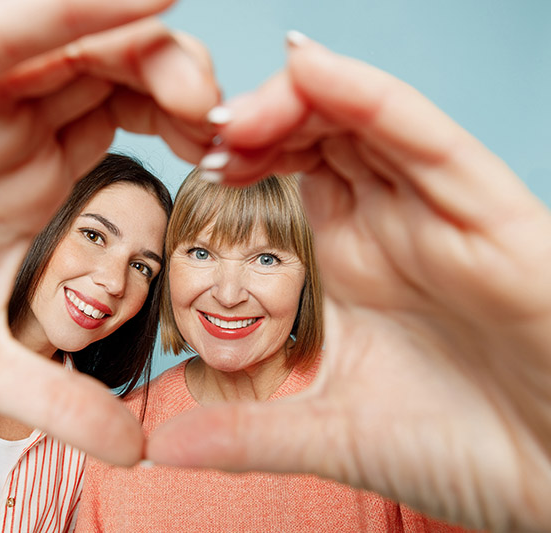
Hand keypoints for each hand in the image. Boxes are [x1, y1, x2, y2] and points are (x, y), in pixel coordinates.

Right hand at [0, 0, 218, 465]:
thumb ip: (54, 398)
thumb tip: (135, 451)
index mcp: (32, 175)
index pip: (132, 126)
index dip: (190, 133)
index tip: (235, 165)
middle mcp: (10, 123)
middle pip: (118, 74)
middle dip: (182, 84)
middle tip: (230, 125)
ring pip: (73, 39)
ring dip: (142, 46)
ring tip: (196, 74)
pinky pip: (6, 30)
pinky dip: (69, 13)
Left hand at [147, 34, 550, 530]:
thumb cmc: (461, 449)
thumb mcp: (332, 435)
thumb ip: (246, 433)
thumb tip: (158, 447)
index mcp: (354, 262)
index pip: (290, 178)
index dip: (239, 158)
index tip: (190, 159)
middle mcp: (393, 226)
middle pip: (319, 137)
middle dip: (257, 121)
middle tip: (200, 125)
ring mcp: (440, 214)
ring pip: (364, 122)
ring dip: (296, 100)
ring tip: (236, 110)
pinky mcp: (493, 217)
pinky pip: (426, 139)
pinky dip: (368, 100)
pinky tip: (312, 71)